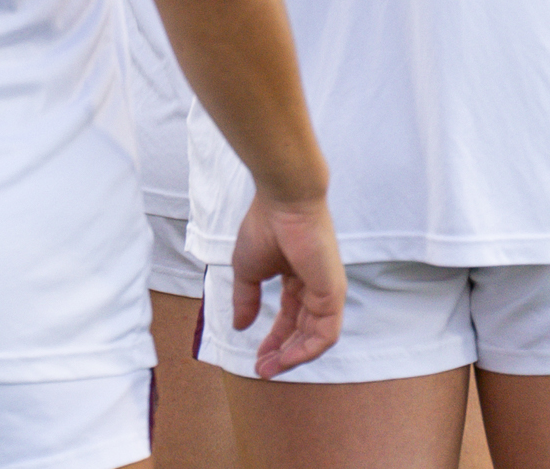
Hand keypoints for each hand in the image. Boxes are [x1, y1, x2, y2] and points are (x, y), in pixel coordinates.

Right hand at [231, 191, 344, 376]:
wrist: (283, 203)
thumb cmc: (264, 227)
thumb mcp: (247, 269)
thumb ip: (245, 299)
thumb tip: (239, 326)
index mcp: (296, 279)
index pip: (288, 317)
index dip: (273, 339)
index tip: (256, 357)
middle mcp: (315, 288)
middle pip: (302, 330)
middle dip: (283, 352)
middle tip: (263, 369)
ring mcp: (327, 292)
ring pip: (315, 336)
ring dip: (294, 356)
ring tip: (271, 367)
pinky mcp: (334, 294)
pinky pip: (325, 332)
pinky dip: (308, 349)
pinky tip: (288, 357)